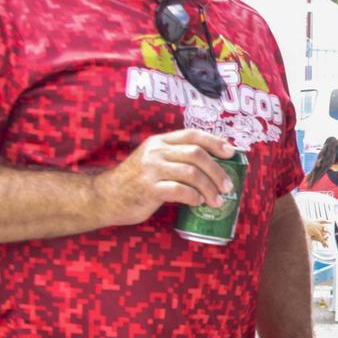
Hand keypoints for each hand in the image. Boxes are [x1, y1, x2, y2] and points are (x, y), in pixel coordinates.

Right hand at [96, 129, 235, 225]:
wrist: (106, 196)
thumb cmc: (137, 181)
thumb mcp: (154, 161)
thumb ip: (177, 158)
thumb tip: (214, 166)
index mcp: (159, 141)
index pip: (193, 134)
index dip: (215, 142)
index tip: (232, 153)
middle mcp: (156, 152)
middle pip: (196, 154)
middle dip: (217, 171)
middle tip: (228, 186)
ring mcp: (151, 169)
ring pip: (191, 173)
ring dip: (210, 188)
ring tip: (217, 200)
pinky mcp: (148, 188)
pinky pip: (179, 190)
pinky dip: (193, 197)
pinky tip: (197, 202)